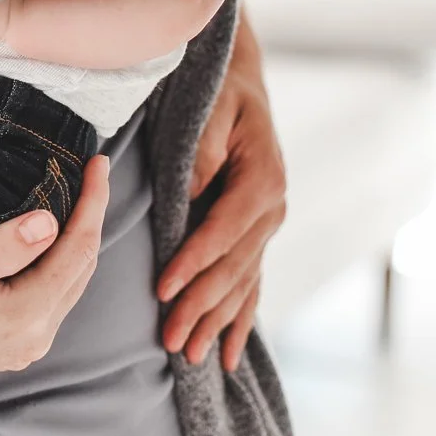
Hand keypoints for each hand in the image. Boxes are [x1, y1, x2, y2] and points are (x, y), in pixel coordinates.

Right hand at [0, 157, 109, 382]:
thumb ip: (1, 250)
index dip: (93, 202)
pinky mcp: (19, 347)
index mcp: (27, 315)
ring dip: (78, 239)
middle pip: (84, 265)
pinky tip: (50, 240)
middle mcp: (38, 335)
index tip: (98, 162)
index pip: (79, 248)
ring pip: (73, 282)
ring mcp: (30, 345)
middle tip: (91, 170)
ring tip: (77, 196)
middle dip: (91, 215)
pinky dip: (62, 262)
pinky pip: (57, 297)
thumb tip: (50, 221)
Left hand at [156, 12, 284, 372]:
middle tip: (169, 339)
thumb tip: (192, 194)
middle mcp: (272, 210)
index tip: (163, 289)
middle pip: (233, 269)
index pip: (222, 232)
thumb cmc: (219, 91)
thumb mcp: (213, 109)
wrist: (241, 79)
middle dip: (200, 307)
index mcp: (262, 181)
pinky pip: (250, 284)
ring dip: (215, 322)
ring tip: (190, 356)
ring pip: (242, 284)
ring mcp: (268, 226)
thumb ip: (203, 152)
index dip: (193, 263)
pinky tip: (226, 355)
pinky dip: (238, 320)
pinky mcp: (257, 234)